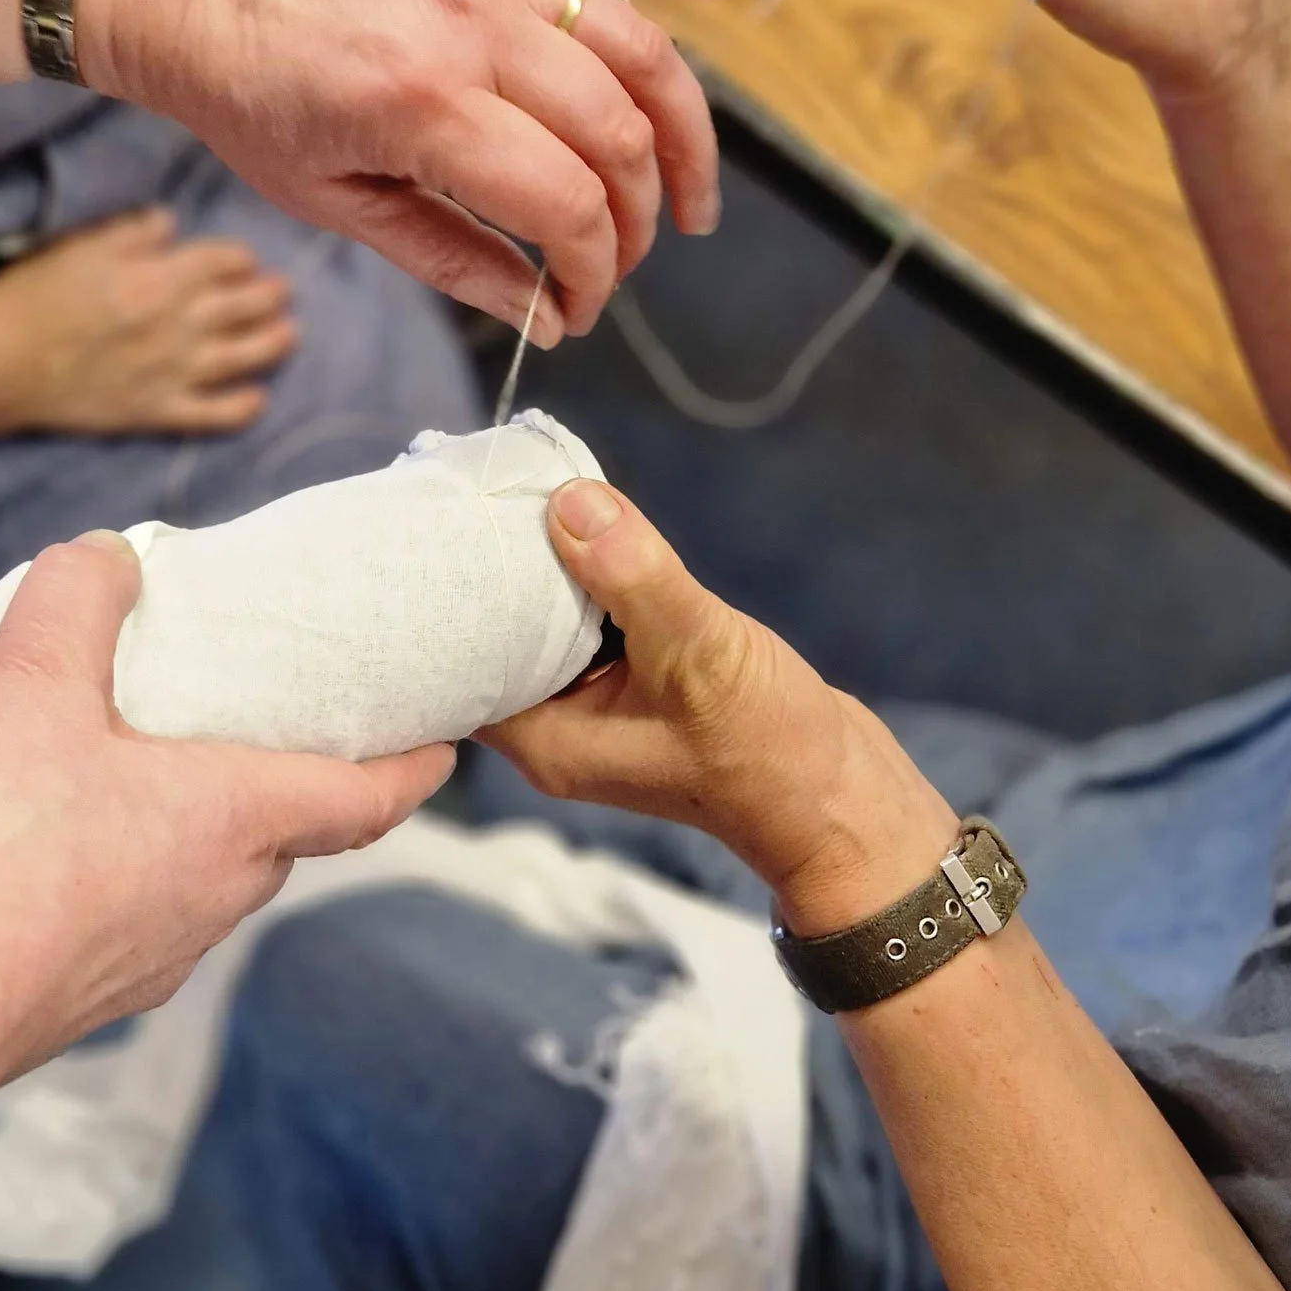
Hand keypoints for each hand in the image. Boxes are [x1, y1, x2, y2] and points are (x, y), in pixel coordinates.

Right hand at [0, 207, 296, 435]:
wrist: (4, 358)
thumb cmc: (39, 293)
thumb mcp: (85, 243)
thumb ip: (135, 231)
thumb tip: (172, 222)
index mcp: (164, 276)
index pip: (223, 261)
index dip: (239, 258)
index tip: (246, 260)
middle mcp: (181, 324)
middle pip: (243, 306)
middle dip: (268, 295)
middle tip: (283, 291)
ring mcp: (174, 371)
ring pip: (242, 357)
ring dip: (272, 344)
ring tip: (290, 334)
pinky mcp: (158, 411)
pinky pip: (213, 414)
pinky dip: (241, 408)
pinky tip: (258, 400)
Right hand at [0, 532, 452, 1083]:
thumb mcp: (31, 683)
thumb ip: (77, 603)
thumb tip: (106, 558)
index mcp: (236, 820)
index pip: (363, 799)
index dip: (410, 772)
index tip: (443, 754)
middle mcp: (216, 898)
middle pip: (284, 840)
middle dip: (290, 792)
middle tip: (275, 739)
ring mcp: (155, 959)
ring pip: (208, 888)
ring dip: (200, 840)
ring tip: (152, 784)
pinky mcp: (89, 998)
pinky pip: (135, 928)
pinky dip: (126, 886)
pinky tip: (61, 858)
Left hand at [76, 0, 785, 339]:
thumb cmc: (242, 96)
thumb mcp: (331, 203)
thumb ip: (450, 256)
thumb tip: (545, 316)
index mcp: (424, 106)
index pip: (566, 205)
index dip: (595, 270)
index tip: (583, 306)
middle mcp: (473, 28)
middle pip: (617, 136)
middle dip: (638, 219)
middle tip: (623, 263)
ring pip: (638, 53)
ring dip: (683, 132)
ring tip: (691, 197)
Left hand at [484, 480, 953, 931]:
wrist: (844, 798)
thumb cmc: (769, 748)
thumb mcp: (697, 650)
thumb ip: (632, 576)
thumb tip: (568, 501)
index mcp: (546, 739)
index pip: (461, 666)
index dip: (451, 600)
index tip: (446, 527)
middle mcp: (560, 729)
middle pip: (500, 640)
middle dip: (499, 573)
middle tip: (485, 492)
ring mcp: (603, 712)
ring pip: (552, 627)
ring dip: (553, 571)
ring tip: (527, 492)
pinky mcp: (644, 691)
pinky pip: (600, 628)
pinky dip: (598, 585)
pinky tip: (599, 531)